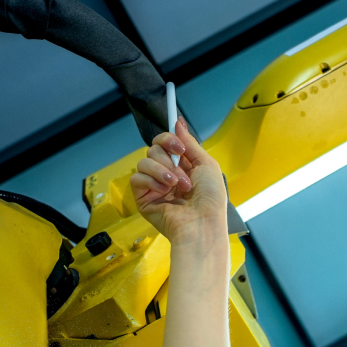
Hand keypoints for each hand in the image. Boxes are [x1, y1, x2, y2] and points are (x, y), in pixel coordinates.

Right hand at [130, 117, 226, 246]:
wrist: (202, 223)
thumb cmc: (210, 198)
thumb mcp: (206, 165)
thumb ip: (190, 143)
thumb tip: (178, 123)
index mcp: (183, 166)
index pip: (166, 143)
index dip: (168, 139)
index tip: (177, 146)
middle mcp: (167, 174)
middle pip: (154, 149)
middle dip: (168, 160)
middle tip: (182, 175)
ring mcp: (154, 186)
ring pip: (144, 162)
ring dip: (162, 171)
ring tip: (175, 185)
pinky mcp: (143, 197)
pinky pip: (136, 178)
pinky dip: (151, 181)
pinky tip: (164, 191)